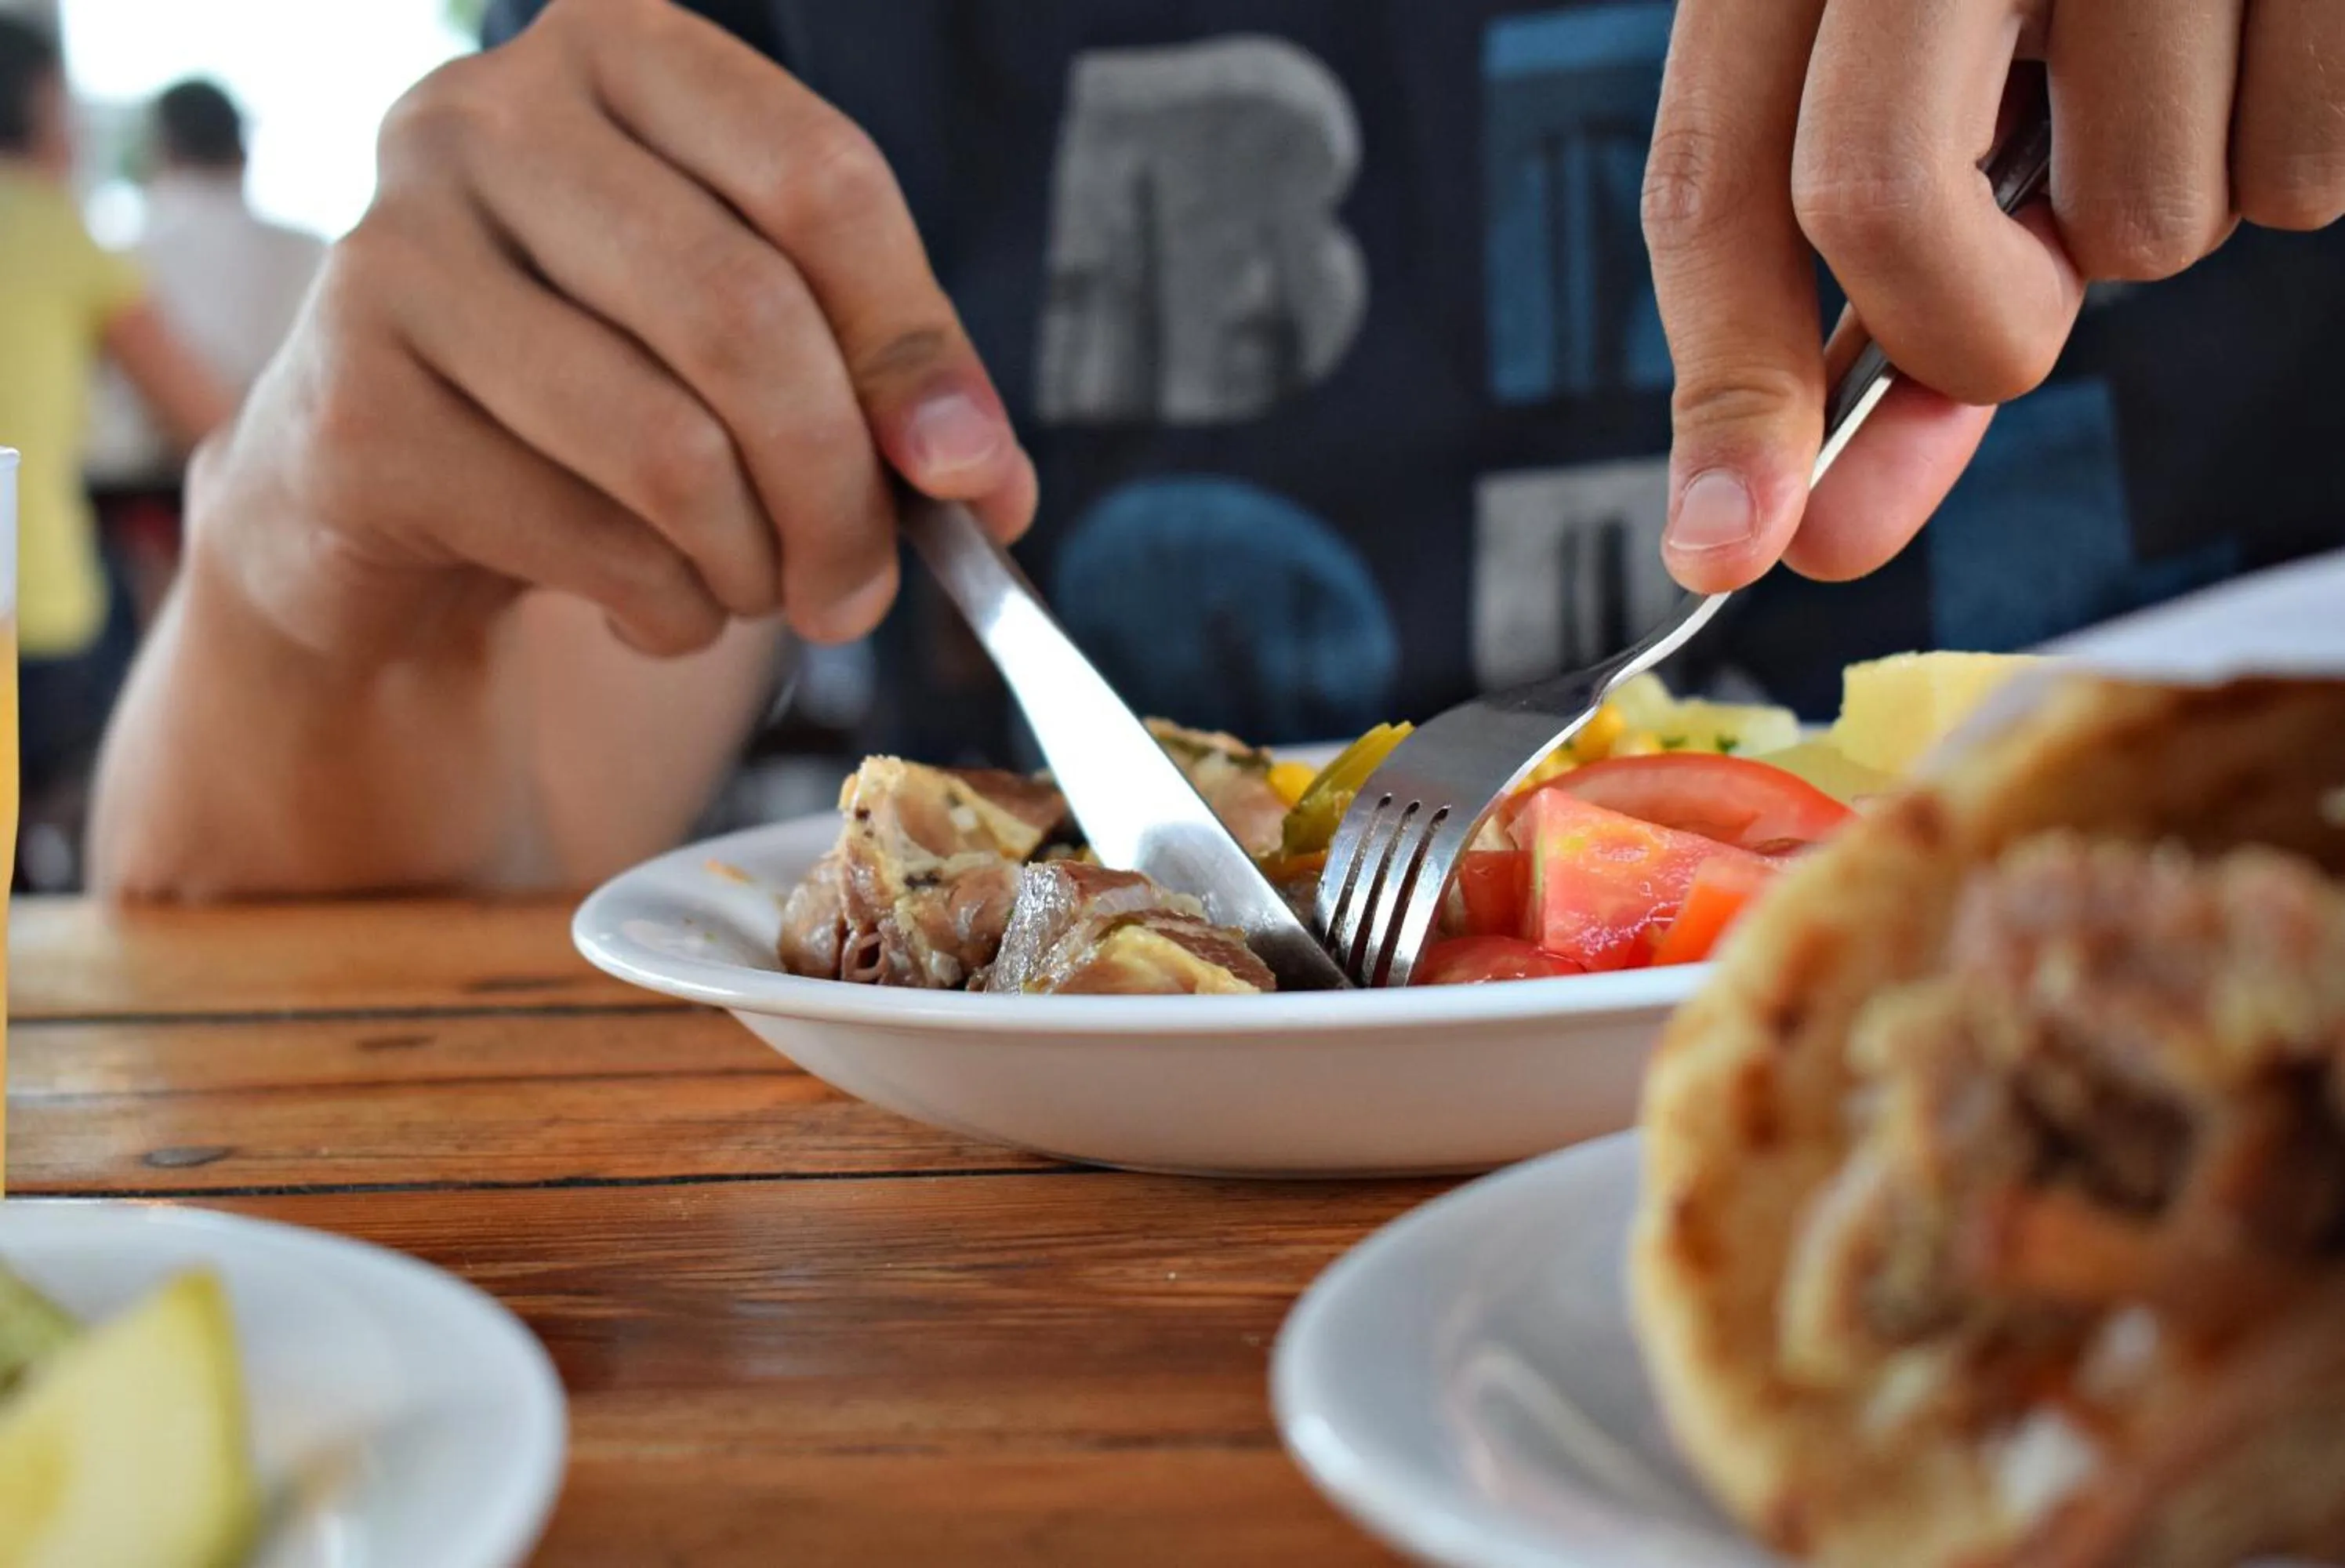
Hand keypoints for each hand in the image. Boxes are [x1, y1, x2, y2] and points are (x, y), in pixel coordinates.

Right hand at [197, 0, 1033, 663]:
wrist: (382, 489)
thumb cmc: (602, 389)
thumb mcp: (749, 346)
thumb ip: (878, 380)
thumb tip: (984, 477)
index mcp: (618, 52)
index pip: (821, 179)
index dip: (916, 347)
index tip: (972, 476)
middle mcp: (485, 117)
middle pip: (746, 315)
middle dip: (841, 493)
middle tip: (866, 592)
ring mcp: (397, 254)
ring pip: (669, 448)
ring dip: (754, 566)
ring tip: (757, 592)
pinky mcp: (353, 409)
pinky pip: (585, 539)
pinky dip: (665, 611)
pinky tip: (657, 608)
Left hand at [1645, 0, 2344, 593]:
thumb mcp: (1938, 82)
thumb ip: (1870, 287)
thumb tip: (1797, 526)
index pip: (1713, 182)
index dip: (1725, 386)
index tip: (1724, 548)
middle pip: (1873, 206)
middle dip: (1952, 335)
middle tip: (2018, 324)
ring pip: (2136, 221)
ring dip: (2151, 221)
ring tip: (2171, 80)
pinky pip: (2297, 182)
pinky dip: (2279, 164)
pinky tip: (2258, 51)